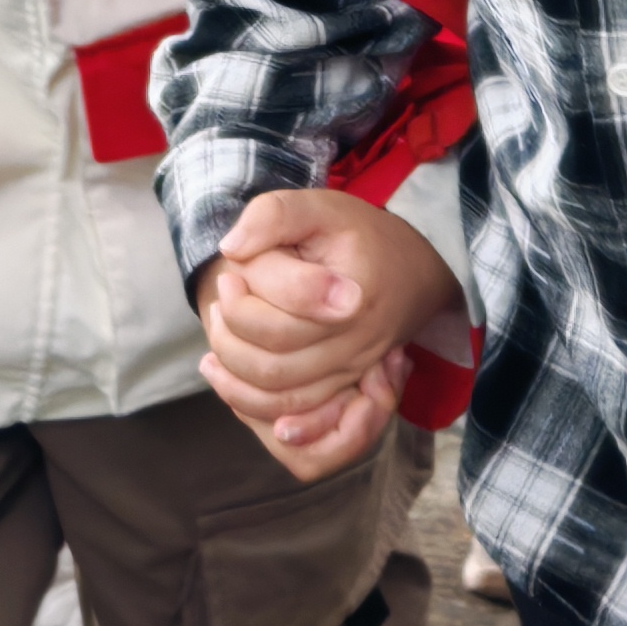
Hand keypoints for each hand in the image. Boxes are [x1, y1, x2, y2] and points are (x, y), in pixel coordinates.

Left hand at [195, 187, 463, 480]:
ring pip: (281, 400)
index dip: (242, 301)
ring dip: (234, 378)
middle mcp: (356, 346)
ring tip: (216, 338)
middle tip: (221, 300)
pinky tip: (225, 377)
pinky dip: (254, 406)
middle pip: (275, 367)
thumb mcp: (318, 207)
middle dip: (230, 339)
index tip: (231, 269)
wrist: (410, 270)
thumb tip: (231, 249)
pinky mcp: (343, 388)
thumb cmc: (358, 235)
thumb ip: (274, 215)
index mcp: (353, 298)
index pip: (282, 322)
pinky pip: (296, 418)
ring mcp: (351, 373)